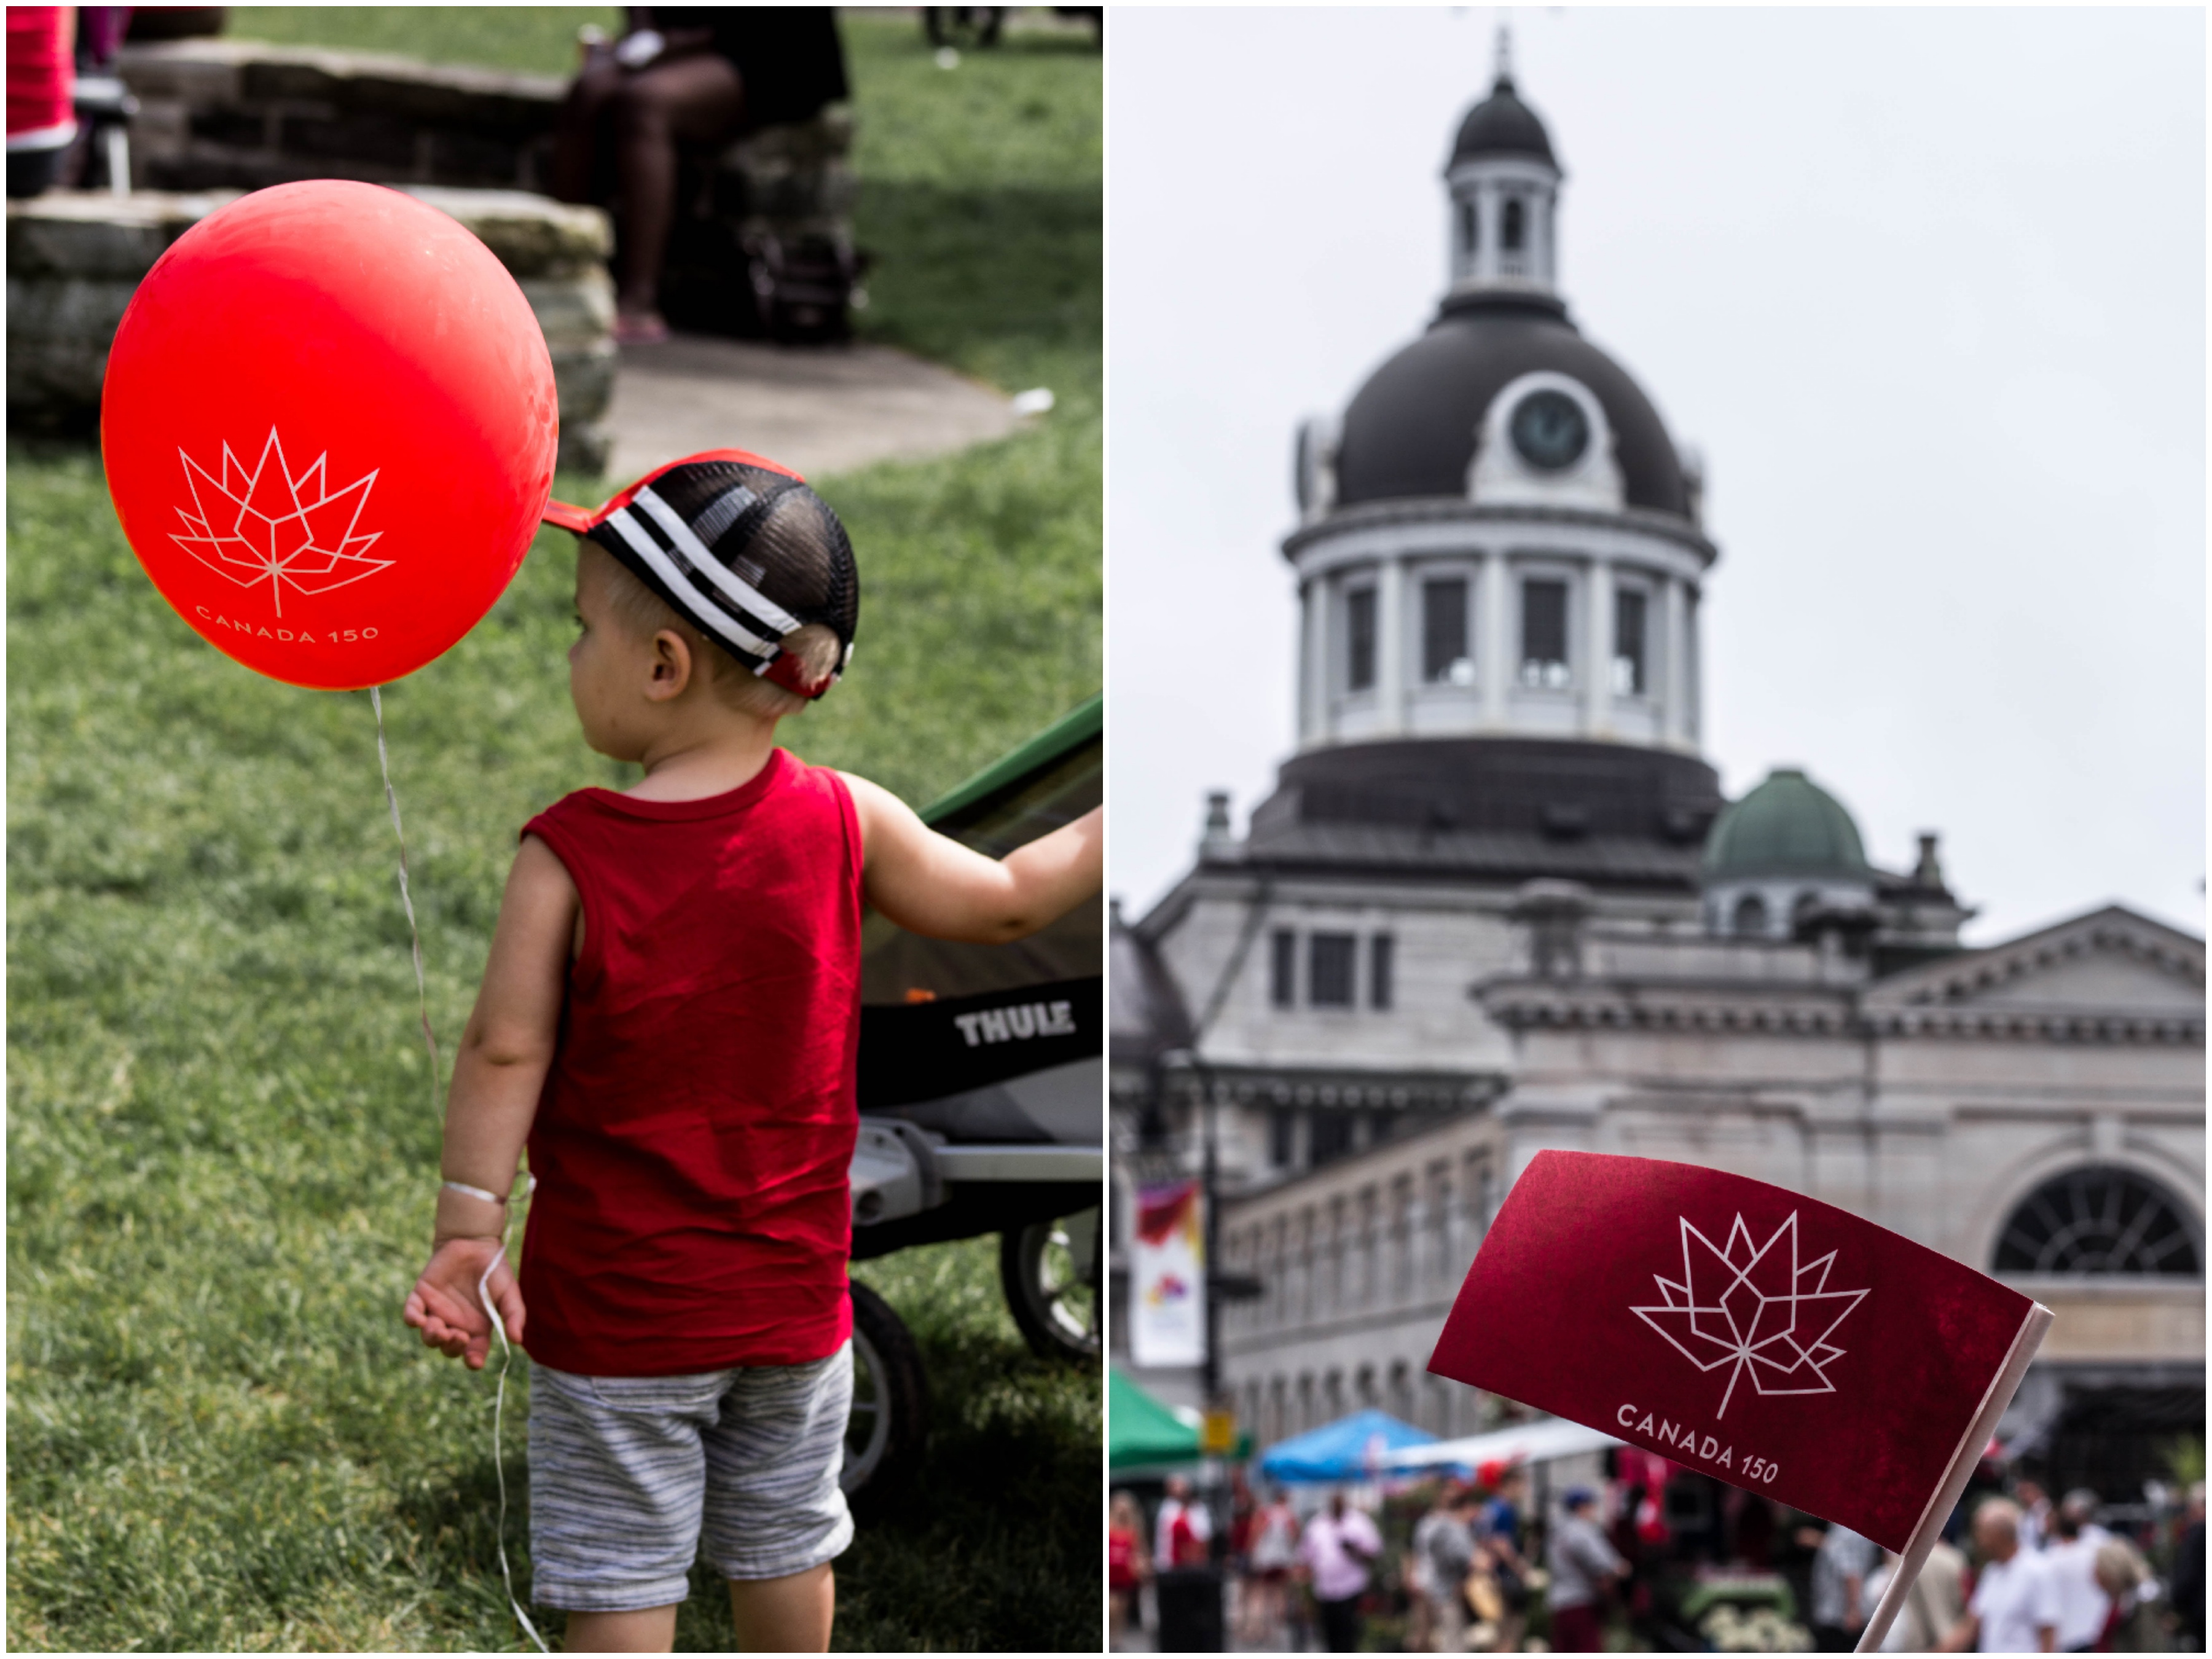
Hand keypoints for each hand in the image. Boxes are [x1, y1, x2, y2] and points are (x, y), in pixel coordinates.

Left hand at [403, 1236, 524, 1369]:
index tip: (474, 1361)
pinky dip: (412, 1319)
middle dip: (451, 1347)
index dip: (473, 1361)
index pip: (473, 1353)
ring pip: (428, 1337)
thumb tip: (517, 1341)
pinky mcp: (421, 1297)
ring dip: (432, 1337)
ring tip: (440, 1326)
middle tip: (457, 1334)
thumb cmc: (495, 1270)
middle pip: (448, 1349)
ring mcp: (437, 1312)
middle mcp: (456, 1324)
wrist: (475, 1242)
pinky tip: (419, 1319)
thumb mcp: (509, 1293)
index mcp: (477, 1328)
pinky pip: (411, 1314)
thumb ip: (514, 1315)